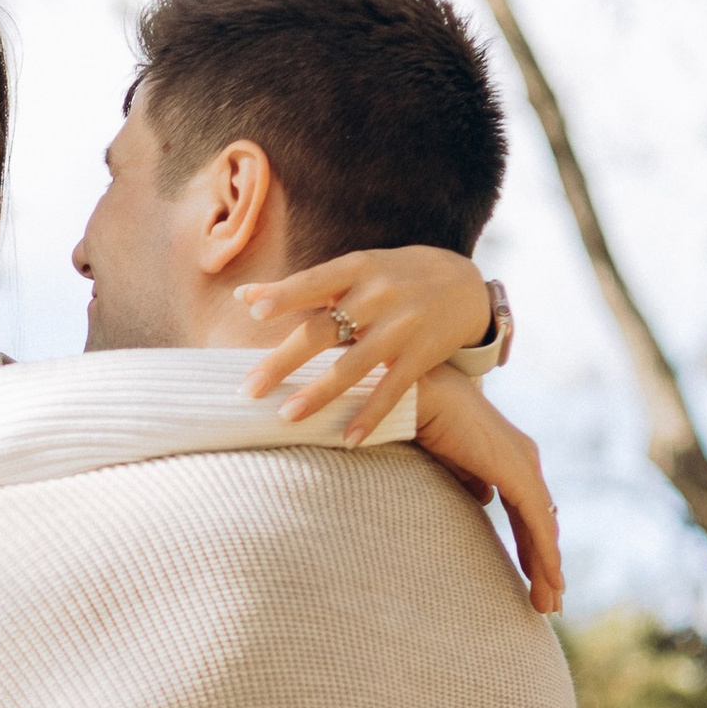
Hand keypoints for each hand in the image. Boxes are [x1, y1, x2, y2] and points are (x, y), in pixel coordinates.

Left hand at [234, 247, 492, 445]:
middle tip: (249, 389)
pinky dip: (372, 414)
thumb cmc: (393, 276)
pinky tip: (349, 439)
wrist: (464, 284)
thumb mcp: (354, 269)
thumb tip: (242, 296)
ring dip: (320, 393)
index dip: (287, 294)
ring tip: (287, 416)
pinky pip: (393, 389)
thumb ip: (302, 286)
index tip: (255, 310)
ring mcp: (403, 326)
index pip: (316, 281)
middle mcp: (379, 295)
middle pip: (325, 329)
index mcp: (358, 267)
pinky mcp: (423, 355)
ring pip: (354, 364)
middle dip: (285, 359)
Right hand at [409, 371, 563, 613]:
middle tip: (549, 602)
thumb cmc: (425, 419)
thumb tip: (483, 498)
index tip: (532, 577)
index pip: (526, 510)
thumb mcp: (451, 458)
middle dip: (544, 564)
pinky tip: (549, 578)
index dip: (530, 545)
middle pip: (541, 522)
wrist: (419, 395)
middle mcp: (525, 459)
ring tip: (550, 603)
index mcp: (510, 456)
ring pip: (544, 527)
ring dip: (548, 568)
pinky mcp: (518, 473)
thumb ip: (470, 478)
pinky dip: (545, 552)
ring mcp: (524, 465)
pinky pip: (538, 522)